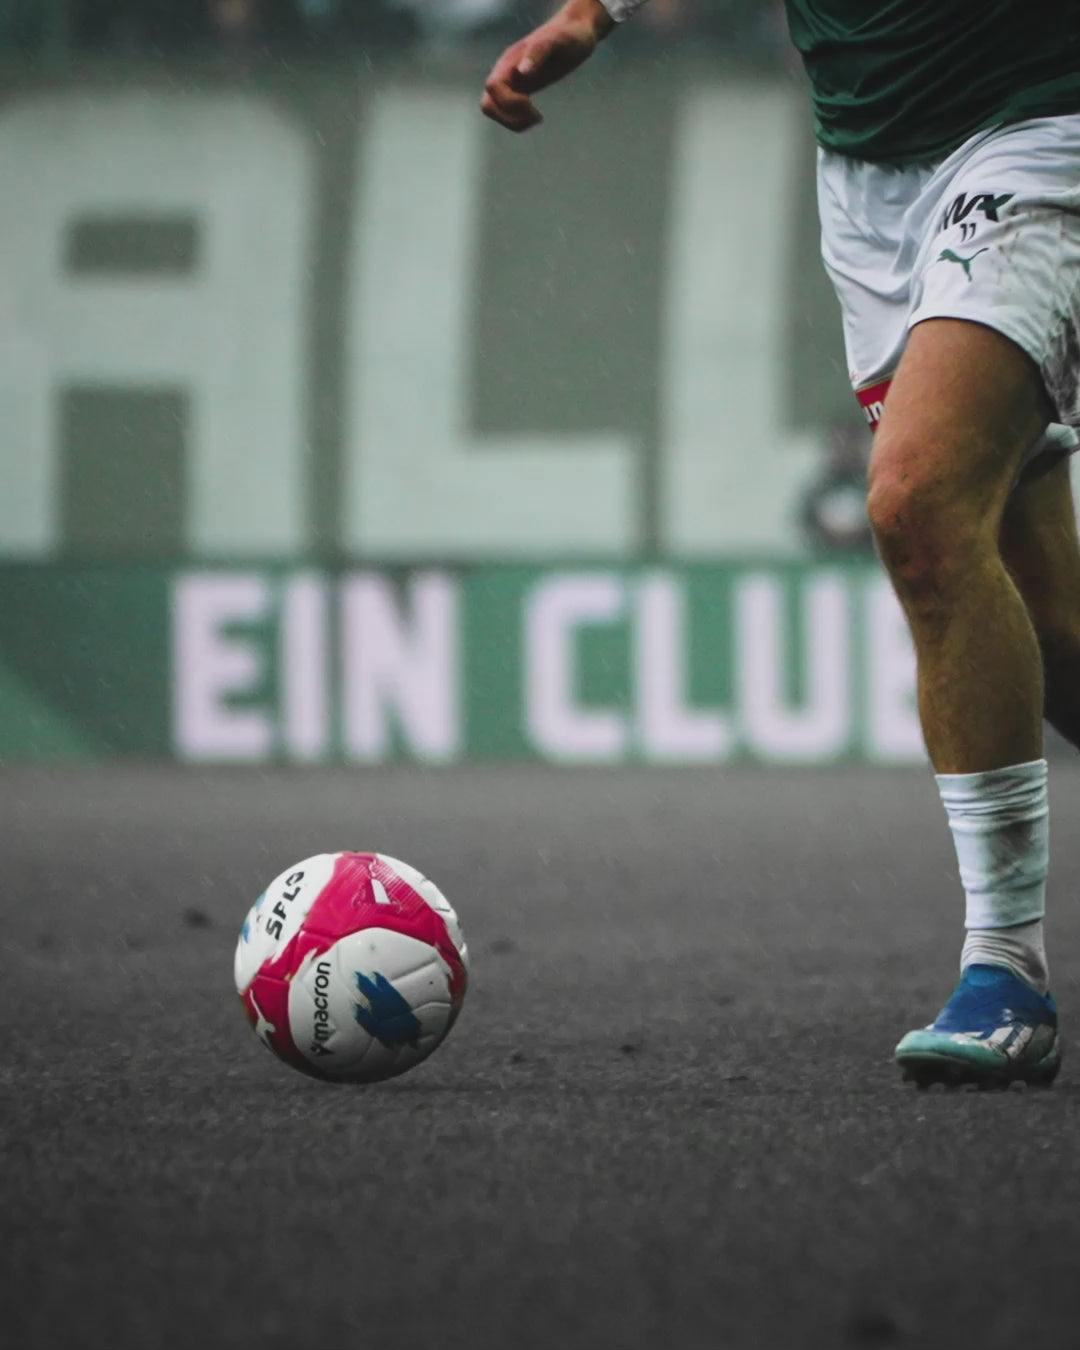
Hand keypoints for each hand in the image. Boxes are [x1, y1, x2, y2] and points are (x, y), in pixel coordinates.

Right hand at [481, 0, 614, 132]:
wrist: (575, 33)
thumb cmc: (568, 36)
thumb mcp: (558, 41)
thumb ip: (539, 52)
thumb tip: (522, 72)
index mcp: (510, 61)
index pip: (493, 87)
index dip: (509, 102)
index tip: (532, 103)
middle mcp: (506, 72)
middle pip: (488, 104)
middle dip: (509, 117)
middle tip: (536, 116)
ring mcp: (511, 82)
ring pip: (494, 110)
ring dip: (513, 123)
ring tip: (538, 118)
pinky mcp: (519, 90)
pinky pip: (506, 112)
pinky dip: (518, 121)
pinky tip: (538, 117)